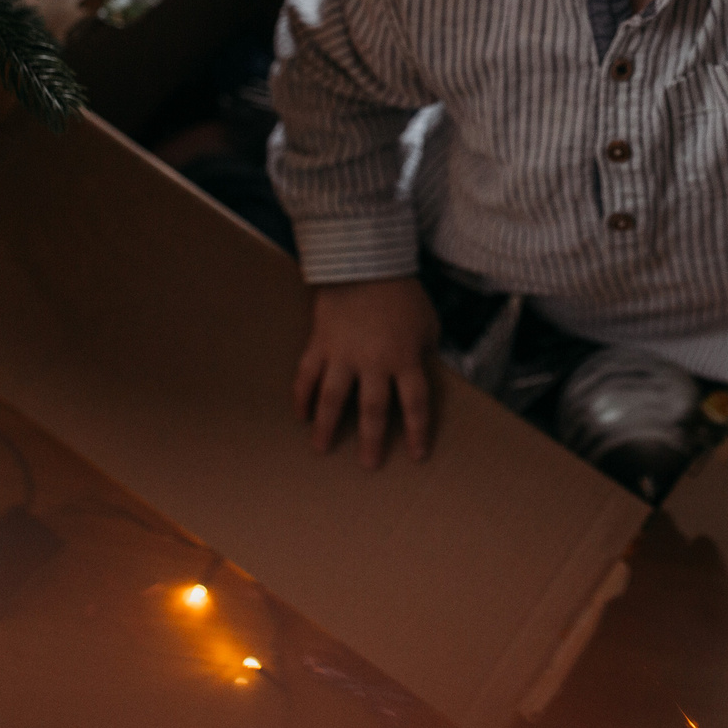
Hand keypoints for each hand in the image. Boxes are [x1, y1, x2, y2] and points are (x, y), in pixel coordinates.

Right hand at [294, 278, 437, 467]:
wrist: (365, 262)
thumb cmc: (402, 293)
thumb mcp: (427, 323)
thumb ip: (424, 351)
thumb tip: (422, 369)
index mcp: (405, 360)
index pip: (415, 405)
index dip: (418, 432)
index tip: (416, 456)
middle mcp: (374, 364)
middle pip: (373, 411)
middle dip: (372, 441)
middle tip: (368, 466)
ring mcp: (342, 355)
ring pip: (333, 400)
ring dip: (327, 427)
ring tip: (321, 449)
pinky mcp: (319, 344)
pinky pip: (307, 376)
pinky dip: (302, 396)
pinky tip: (299, 415)